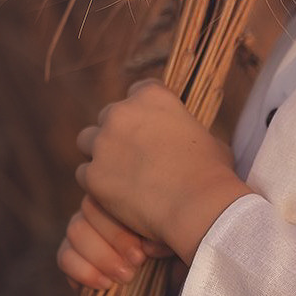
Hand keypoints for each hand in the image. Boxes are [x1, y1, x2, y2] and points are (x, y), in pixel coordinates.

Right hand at [57, 194, 169, 294]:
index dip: (122, 228)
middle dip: (115, 240)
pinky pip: (65, 256)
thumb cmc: (183, 247)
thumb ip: (164, 224)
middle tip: (138, 262)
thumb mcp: (180, 230)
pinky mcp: (76, 257)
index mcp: (128, 191)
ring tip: (127, 276)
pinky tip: (105, 284)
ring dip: (101, 256)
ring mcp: (87, 229)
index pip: (108, 193)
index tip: (145, 252)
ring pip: (75, 230)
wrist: (179, 277)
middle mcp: (104, 205)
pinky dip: (82, 271)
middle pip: (89, 208)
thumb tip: (149, 243)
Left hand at [74, 79, 252, 263]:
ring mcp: (103, 143)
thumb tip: (183, 137)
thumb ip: (184, 129)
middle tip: (133, 155)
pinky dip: (96, 182)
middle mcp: (122, 113)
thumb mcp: (206, 136)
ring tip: (118, 174)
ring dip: (100, 153)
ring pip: (88, 140)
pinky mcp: (93, 174)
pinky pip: (84, 173)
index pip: (137, 91)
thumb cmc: (210, 172)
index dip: (143, 111)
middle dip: (118, 133)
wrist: (197, 205)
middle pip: (108, 116)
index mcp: (152, 96)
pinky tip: (115, 195)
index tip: (149, 127)